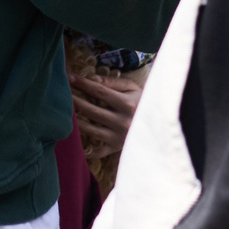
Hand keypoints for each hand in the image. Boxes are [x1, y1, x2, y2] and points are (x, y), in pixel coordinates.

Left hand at [71, 68, 144, 190]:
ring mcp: (118, 137)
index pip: (99, 91)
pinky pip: (98, 151)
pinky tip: (74, 141)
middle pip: (91, 110)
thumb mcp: (134, 89)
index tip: (71, 77)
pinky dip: (86, 148)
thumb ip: (114, 83)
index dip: (83, 84)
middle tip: (63, 92)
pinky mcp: (117, 148)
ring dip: (76, 120)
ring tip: (66, 112)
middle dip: (75, 100)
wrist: (165, 124)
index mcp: (127, 104)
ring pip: (90, 129)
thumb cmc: (145, 103)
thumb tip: (94, 80)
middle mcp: (122, 122)